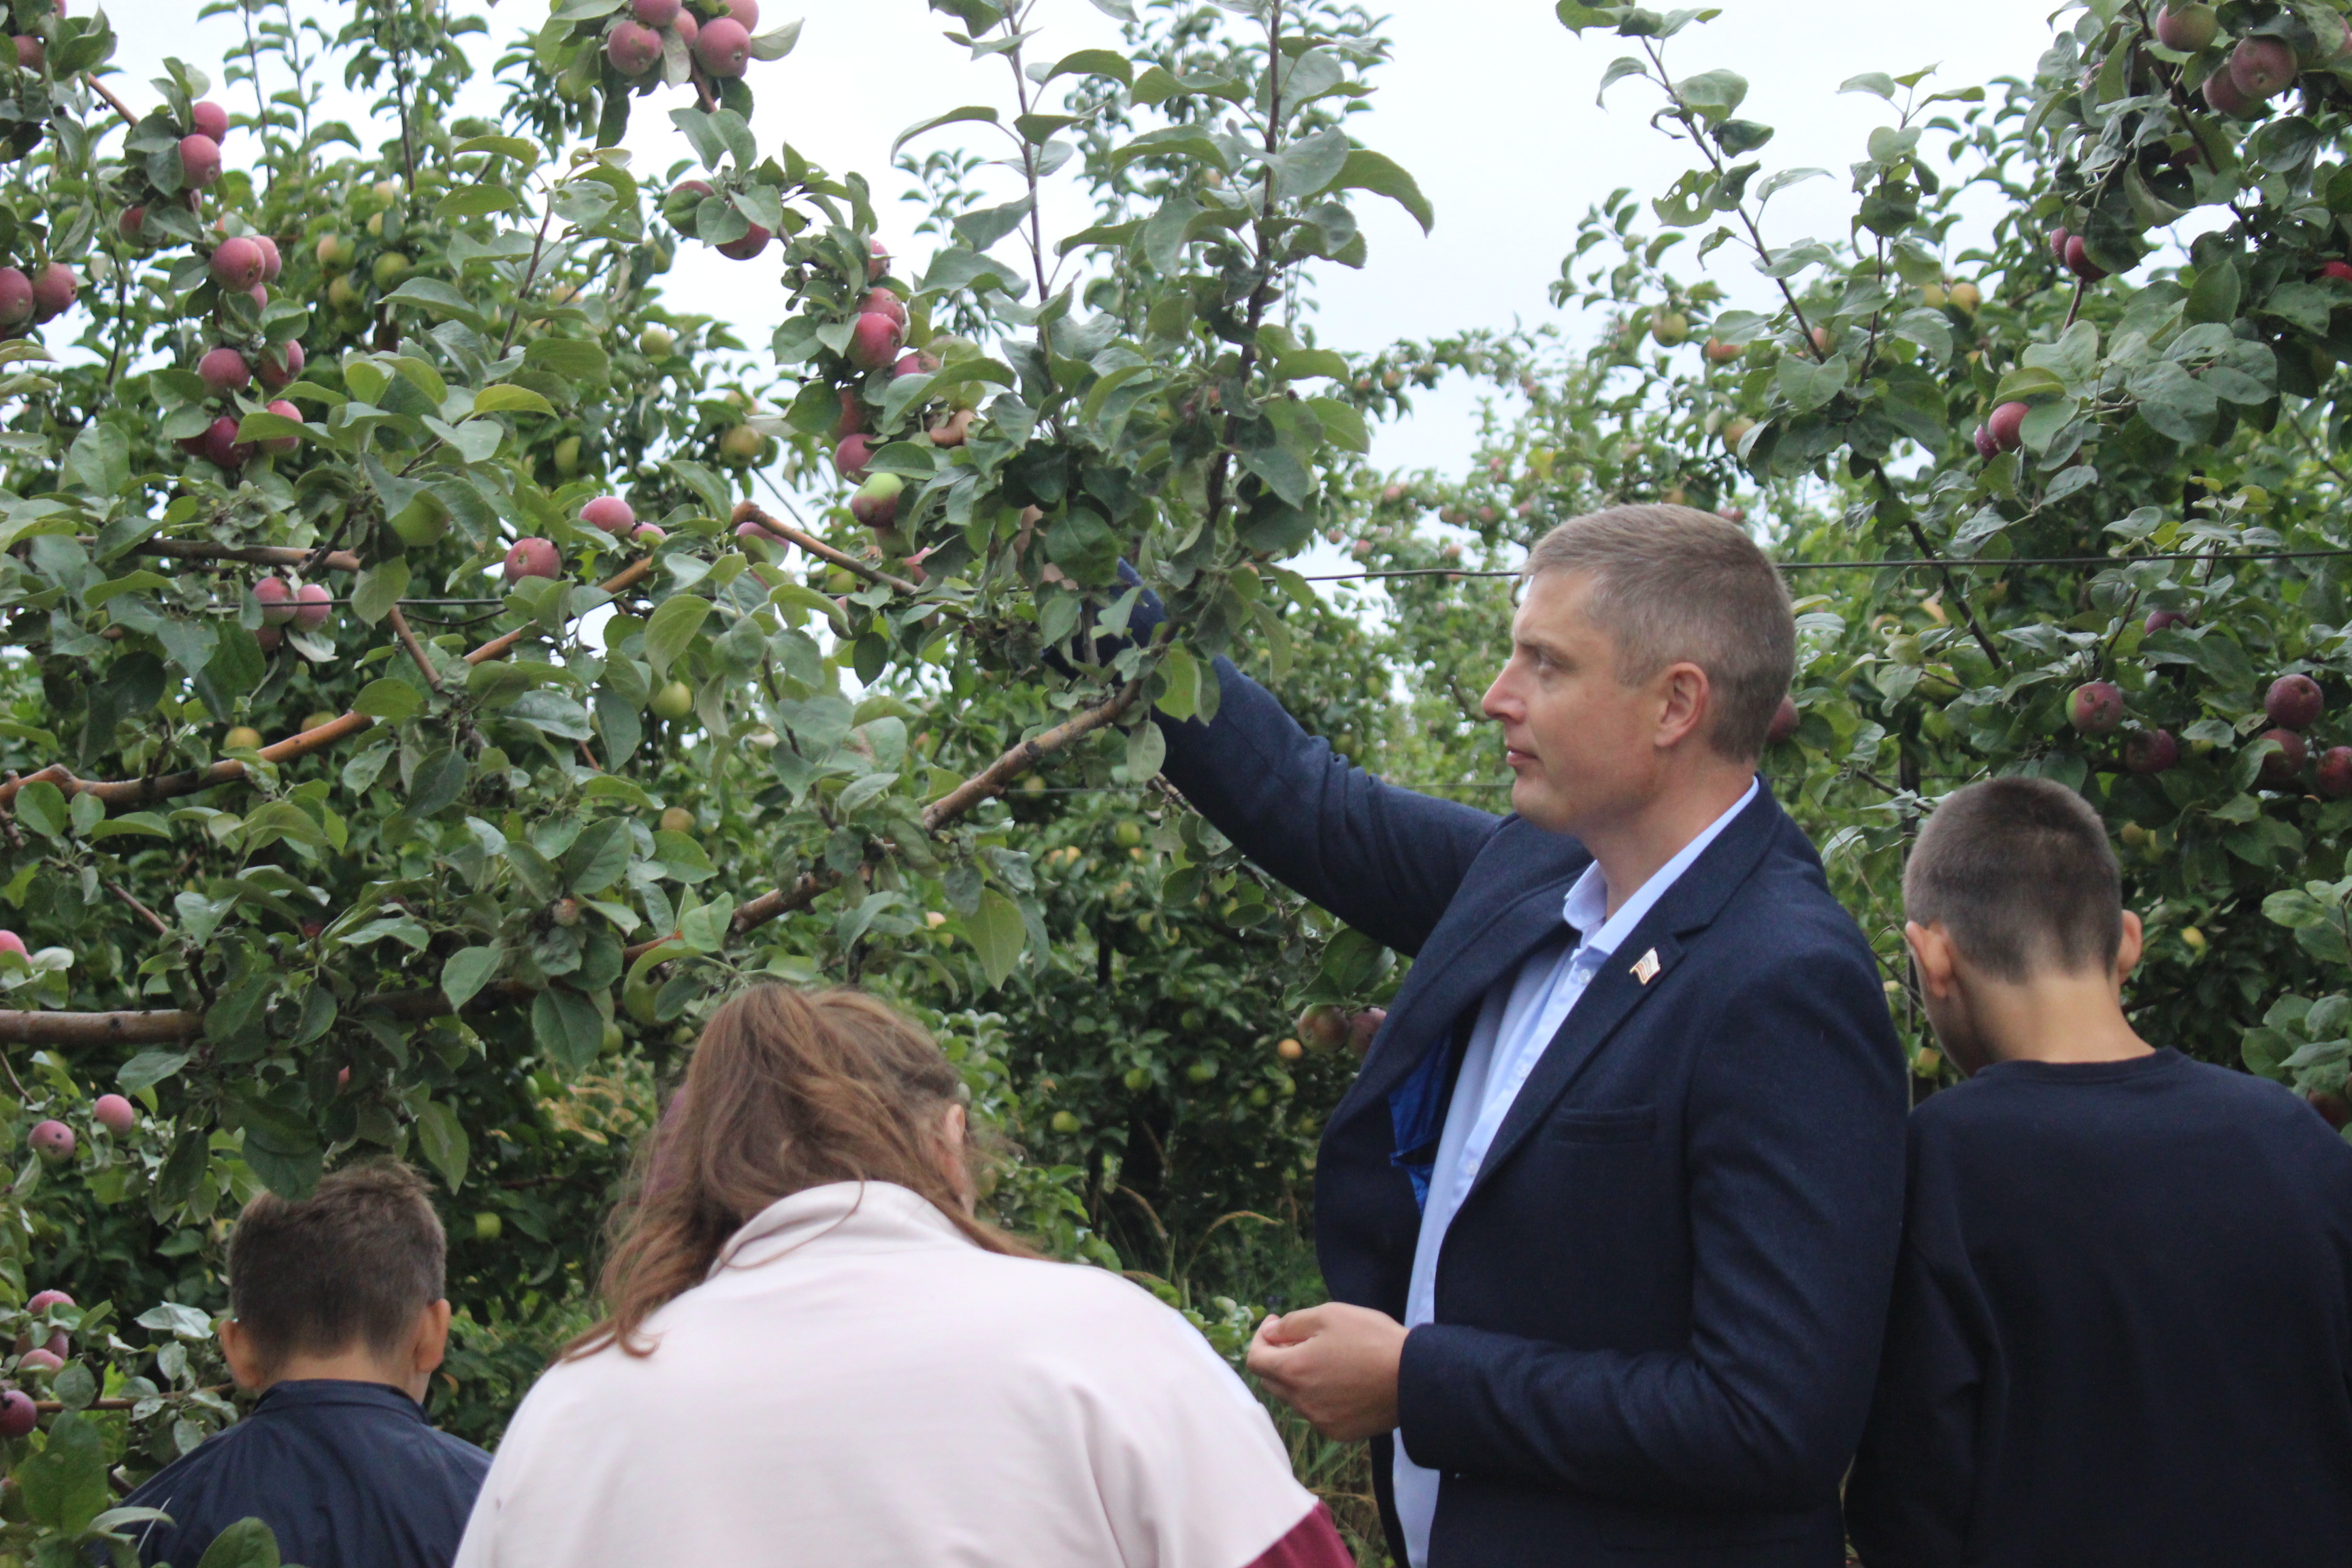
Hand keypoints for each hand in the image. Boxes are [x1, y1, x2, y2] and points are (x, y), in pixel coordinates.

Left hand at [1245, 1302, 1407, 1441]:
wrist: (1414, 1377)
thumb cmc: (1372, 1339)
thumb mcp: (1329, 1315)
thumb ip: (1291, 1324)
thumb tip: (1270, 1334)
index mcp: (1293, 1371)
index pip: (1255, 1360)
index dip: (1260, 1338)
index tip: (1276, 1326)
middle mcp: (1301, 1401)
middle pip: (1271, 1380)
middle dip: (1277, 1357)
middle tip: (1298, 1338)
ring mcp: (1319, 1420)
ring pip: (1295, 1397)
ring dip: (1299, 1377)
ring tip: (1326, 1358)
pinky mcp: (1338, 1432)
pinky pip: (1317, 1413)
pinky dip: (1319, 1396)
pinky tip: (1342, 1381)